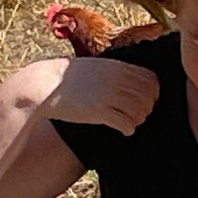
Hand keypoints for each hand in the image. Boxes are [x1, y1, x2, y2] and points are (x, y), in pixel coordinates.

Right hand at [40, 57, 158, 136]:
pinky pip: (126, 123)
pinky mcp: (99, 111)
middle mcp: (116, 79)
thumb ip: (114, 71)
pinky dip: (128, 129)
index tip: (147, 99)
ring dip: (138, 119)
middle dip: (147, 108)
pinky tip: (123, 130)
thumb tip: (130, 80)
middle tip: (139, 114)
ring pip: (140, 111)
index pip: (151, 79)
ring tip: (130, 122)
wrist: (44, 84)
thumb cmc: (68, 77)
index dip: (153, 91)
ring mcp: (109, 95)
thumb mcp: (95, 66)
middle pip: (148, 96)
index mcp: (117, 67)